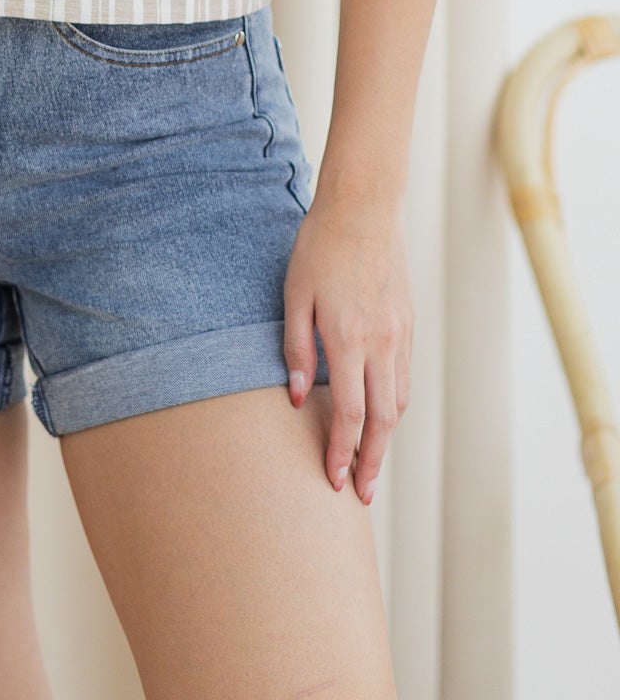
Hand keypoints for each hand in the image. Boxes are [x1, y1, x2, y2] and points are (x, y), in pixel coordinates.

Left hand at [282, 187, 413, 502]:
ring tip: (371, 465)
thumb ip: (295, 347)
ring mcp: (399, 333)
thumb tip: (293, 397)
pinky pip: (404, 375)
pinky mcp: (408, 322)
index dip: (341, 452)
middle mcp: (381, 342)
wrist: (364, 206)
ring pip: (399, 401)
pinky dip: (395, 404)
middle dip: (370, 462)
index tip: (332, 481)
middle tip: (359, 495)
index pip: (348, 414)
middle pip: (382, 420)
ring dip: (386, 439)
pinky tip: (383, 417)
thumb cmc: (320, 246)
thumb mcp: (294, 294)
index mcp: (348, 338)